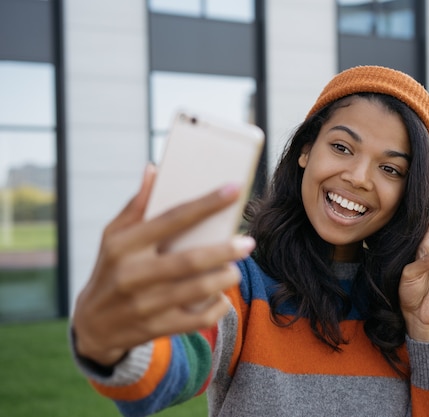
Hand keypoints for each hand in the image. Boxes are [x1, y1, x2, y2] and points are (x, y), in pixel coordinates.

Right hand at [72, 165, 254, 365]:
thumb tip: (154, 169)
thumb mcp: (113, 236)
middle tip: (248, 243)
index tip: (235, 189)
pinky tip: (223, 297)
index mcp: (125, 244)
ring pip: (197, 290)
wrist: (92, 325)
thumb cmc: (111, 269)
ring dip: (225, 278)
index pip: (172, 218)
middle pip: (189, 260)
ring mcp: (144, 304)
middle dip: (224, 250)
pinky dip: (217, 307)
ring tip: (236, 269)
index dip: (206, 203)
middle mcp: (133, 273)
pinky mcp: (155, 327)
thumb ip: (136, 205)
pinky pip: (197, 320)